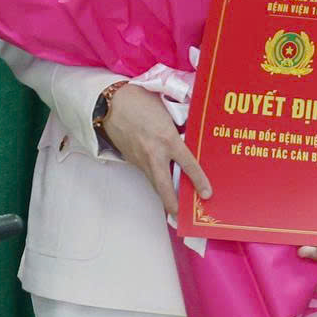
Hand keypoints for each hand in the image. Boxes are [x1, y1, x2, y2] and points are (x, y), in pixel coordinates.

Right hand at [97, 82, 211, 215]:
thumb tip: (186, 140)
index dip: (199, 181)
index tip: (207, 194)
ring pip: (154, 183)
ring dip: (163, 194)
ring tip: (174, 203)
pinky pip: (145, 173)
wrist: (109, 103)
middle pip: (165, 187)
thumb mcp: (165, 113)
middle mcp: (154, 154)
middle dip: (173, 204)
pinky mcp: (130, 159)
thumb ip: (176, 128)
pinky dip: (154, 179)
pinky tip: (159, 179)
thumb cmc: (140, 101)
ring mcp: (140, 159)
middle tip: (180, 215)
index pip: (188, 165)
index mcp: (167, 139)